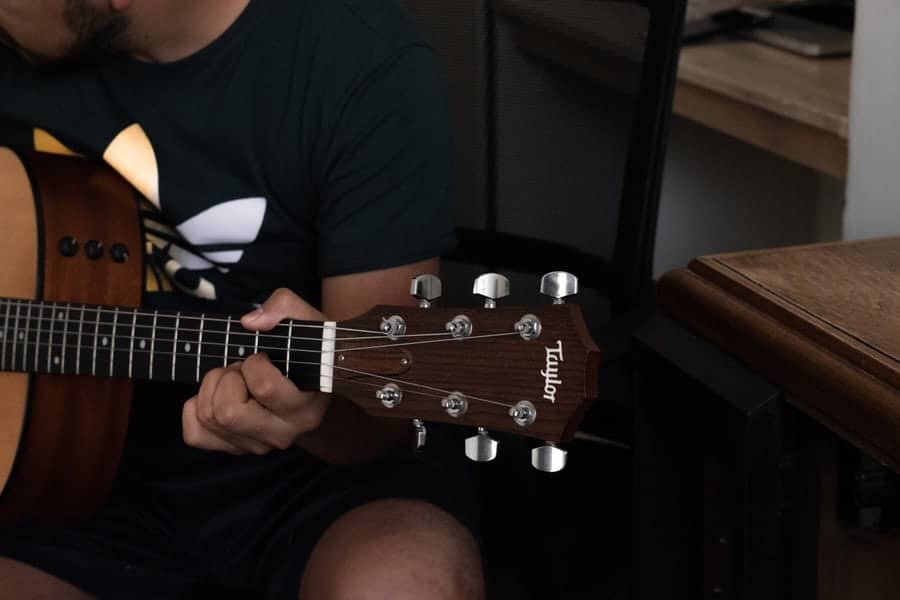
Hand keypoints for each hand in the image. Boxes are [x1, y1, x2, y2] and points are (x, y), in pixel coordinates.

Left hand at [182, 288, 330, 454]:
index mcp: (304, 408)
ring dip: (213, 388)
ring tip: (235, 379)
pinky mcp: (236, 447)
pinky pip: (195, 435)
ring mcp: (258, 445)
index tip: (263, 356)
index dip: (254, 363)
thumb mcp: (306, 320)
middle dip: (227, 378)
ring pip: (209, 418)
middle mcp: (283, 433)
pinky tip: (216, 395)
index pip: (263, 387)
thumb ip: (284, 306)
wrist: (316, 381)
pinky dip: (195, 409)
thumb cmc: (308, 350)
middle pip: (227, 412)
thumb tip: (249, 322)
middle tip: (242, 368)